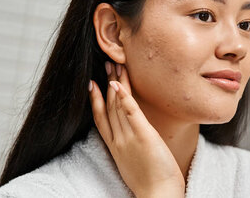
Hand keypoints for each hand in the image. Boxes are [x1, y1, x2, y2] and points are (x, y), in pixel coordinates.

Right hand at [88, 62, 184, 197]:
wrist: (157, 196)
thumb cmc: (151, 183)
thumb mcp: (134, 162)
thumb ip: (131, 147)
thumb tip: (136, 137)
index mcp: (116, 147)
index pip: (101, 119)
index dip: (95, 100)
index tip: (92, 84)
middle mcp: (119, 140)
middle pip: (109, 107)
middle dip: (106, 84)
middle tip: (105, 64)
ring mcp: (129, 138)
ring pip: (118, 106)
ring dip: (115, 84)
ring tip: (114, 65)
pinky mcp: (143, 136)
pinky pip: (131, 114)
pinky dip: (124, 98)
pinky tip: (119, 85)